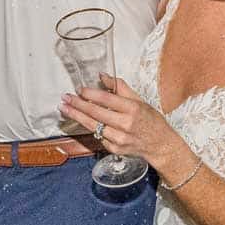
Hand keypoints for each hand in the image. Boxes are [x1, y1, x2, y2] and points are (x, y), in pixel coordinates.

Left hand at [58, 74, 185, 166]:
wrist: (160, 145)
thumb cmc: (151, 121)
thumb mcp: (140, 100)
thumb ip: (120, 87)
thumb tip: (102, 76)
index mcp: (133, 109)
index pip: (107, 100)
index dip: (91, 94)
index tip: (79, 89)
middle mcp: (126, 125)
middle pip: (96, 113)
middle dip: (78, 105)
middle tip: (65, 98)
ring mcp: (119, 139)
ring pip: (93, 126)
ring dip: (77, 116)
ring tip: (64, 108)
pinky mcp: (115, 149)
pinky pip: (97, 136)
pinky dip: (88, 127)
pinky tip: (79, 119)